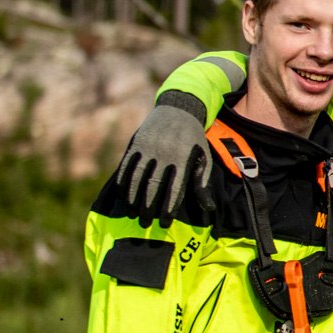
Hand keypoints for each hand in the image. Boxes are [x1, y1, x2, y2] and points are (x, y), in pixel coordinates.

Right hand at [113, 91, 214, 223]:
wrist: (179, 109)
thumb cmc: (193, 141)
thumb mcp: (203, 158)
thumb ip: (202, 183)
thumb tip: (209, 208)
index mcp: (183, 158)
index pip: (174, 189)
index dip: (168, 207)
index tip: (165, 223)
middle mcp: (164, 152)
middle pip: (152, 186)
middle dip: (148, 207)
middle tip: (146, 223)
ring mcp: (147, 147)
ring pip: (136, 178)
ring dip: (132, 198)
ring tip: (133, 214)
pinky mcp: (135, 143)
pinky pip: (126, 166)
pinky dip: (123, 183)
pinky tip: (123, 197)